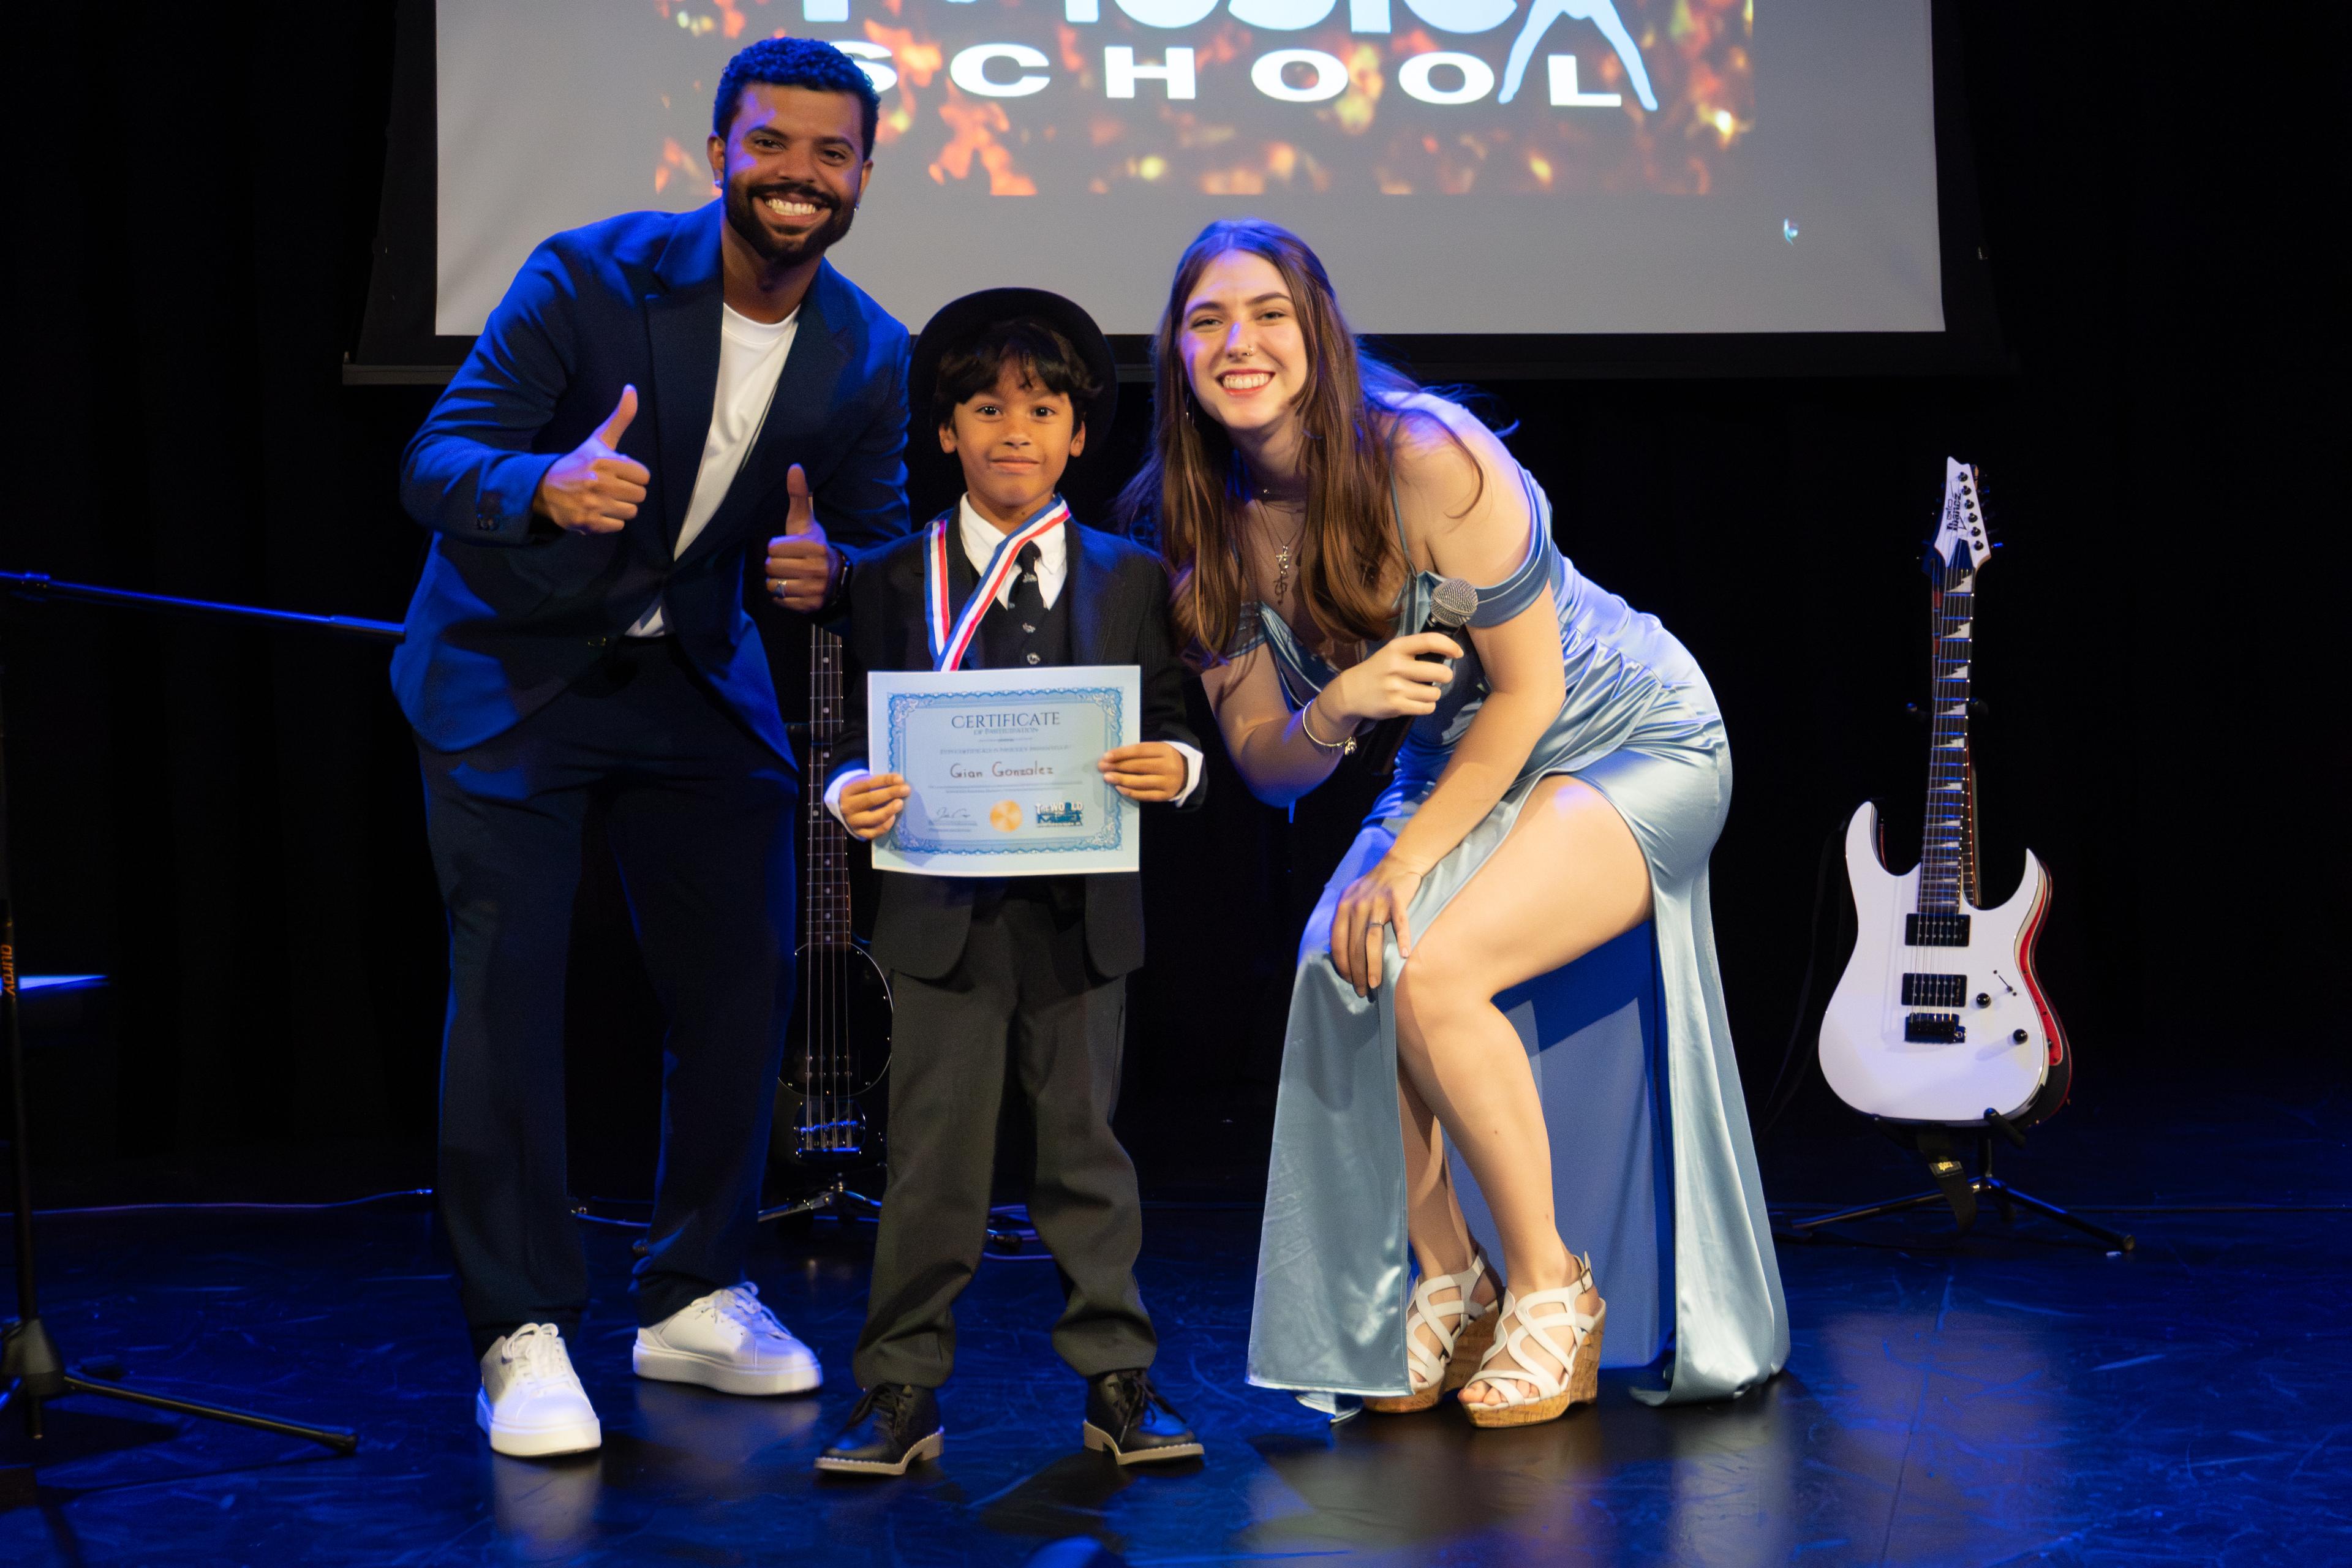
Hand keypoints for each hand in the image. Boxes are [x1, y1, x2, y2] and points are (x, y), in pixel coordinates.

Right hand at [533, 386, 648, 534]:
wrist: (544, 486)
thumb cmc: (578, 462)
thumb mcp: (599, 439)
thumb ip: (620, 417)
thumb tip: (632, 389)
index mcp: (604, 461)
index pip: (643, 476)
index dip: (633, 475)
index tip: (618, 473)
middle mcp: (598, 482)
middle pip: (639, 495)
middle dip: (628, 492)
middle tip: (610, 487)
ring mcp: (592, 503)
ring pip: (630, 512)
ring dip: (619, 508)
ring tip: (603, 499)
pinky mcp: (587, 522)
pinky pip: (617, 527)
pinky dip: (609, 522)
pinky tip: (596, 511)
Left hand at [764, 465, 839, 612]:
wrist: (836, 577)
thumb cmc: (813, 546)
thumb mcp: (806, 522)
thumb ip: (798, 496)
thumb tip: (794, 467)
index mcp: (813, 546)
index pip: (774, 547)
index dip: (777, 547)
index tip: (789, 548)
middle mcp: (816, 569)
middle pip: (772, 567)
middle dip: (775, 564)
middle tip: (789, 563)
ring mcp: (814, 589)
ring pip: (774, 585)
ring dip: (777, 581)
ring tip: (790, 576)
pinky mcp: (810, 605)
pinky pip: (780, 600)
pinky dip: (782, 596)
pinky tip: (793, 588)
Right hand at [838, 772, 908, 840]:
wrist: (845, 811)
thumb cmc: (860, 794)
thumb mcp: (863, 786)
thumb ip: (878, 783)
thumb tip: (899, 782)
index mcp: (848, 791)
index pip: (867, 784)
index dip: (885, 781)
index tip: (900, 779)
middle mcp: (848, 807)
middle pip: (870, 800)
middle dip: (890, 793)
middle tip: (906, 790)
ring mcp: (853, 822)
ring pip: (873, 818)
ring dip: (889, 810)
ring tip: (900, 803)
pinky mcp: (859, 833)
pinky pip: (874, 832)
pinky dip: (885, 826)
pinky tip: (893, 818)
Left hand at [1098, 743, 1185, 802]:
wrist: (1187, 772)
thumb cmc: (1165, 758)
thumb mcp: (1157, 749)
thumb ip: (1139, 752)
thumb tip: (1112, 758)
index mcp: (1165, 750)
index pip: (1139, 751)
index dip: (1121, 754)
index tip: (1105, 756)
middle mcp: (1168, 766)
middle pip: (1138, 766)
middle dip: (1117, 767)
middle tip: (1102, 767)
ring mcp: (1167, 782)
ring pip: (1140, 782)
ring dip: (1121, 779)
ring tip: (1107, 777)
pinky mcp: (1166, 795)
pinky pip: (1145, 795)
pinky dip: (1130, 792)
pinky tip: (1119, 787)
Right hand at [1325, 632, 1462, 724]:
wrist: (1350, 692)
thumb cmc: (1377, 670)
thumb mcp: (1391, 653)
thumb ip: (1415, 651)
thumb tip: (1449, 652)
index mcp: (1396, 648)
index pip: (1429, 641)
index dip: (1449, 646)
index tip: (1457, 652)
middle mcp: (1396, 666)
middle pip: (1440, 672)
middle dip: (1445, 676)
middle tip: (1440, 677)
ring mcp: (1395, 687)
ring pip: (1434, 693)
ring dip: (1433, 694)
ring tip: (1422, 692)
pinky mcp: (1395, 706)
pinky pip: (1426, 708)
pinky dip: (1427, 706)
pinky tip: (1418, 702)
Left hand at [1330, 853, 1426, 996]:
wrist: (1399, 862)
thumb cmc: (1375, 886)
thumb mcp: (1353, 899)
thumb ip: (1346, 921)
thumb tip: (1341, 950)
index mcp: (1343, 906)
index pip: (1338, 942)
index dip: (1342, 964)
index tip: (1348, 980)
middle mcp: (1357, 905)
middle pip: (1355, 946)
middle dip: (1357, 972)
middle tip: (1362, 990)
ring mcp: (1377, 902)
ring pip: (1373, 940)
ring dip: (1373, 965)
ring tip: (1375, 984)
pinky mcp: (1397, 899)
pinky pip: (1400, 923)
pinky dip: (1402, 939)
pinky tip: (1404, 956)